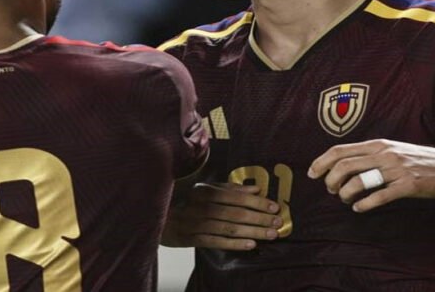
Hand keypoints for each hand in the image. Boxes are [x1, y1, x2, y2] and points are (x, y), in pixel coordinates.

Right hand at [162, 182, 281, 249]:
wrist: (156, 217)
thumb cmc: (185, 202)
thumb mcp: (204, 190)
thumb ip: (230, 189)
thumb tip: (256, 188)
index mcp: (204, 191)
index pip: (235, 196)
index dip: (256, 201)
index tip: (274, 206)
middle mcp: (199, 206)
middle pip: (235, 213)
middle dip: (259, 218)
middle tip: (278, 222)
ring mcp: (194, 223)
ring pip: (229, 228)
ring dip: (252, 231)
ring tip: (271, 234)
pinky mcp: (190, 238)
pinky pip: (216, 242)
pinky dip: (235, 244)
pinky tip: (251, 245)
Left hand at [308, 139, 434, 212]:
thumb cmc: (415, 160)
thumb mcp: (390, 149)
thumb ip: (367, 154)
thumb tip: (338, 164)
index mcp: (377, 144)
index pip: (340, 150)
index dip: (321, 162)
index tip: (311, 173)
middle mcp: (384, 154)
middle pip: (344, 166)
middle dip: (330, 180)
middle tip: (330, 190)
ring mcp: (396, 170)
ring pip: (359, 181)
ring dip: (346, 193)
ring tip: (346, 199)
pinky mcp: (408, 186)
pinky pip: (380, 196)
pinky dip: (365, 203)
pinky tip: (359, 207)